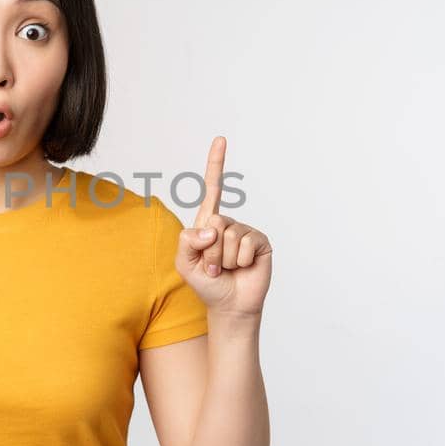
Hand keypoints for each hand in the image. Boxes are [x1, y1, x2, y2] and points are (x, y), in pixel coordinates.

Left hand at [175, 136, 273, 317]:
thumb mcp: (184, 263)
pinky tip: (243, 268)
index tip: (221, 139)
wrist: (229, 306)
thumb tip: (212, 228)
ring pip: (229, 237)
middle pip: (214, 222)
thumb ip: (187, 241)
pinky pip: (246, 244)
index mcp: (208, 222)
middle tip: (214, 267)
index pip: (213, 188)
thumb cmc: (206, 283)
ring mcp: (245, 231)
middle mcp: (227, 223)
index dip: (216, 163)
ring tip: (227, 269)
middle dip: (210, 252)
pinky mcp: (260, 242)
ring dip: (224, 260)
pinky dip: (240, 261)